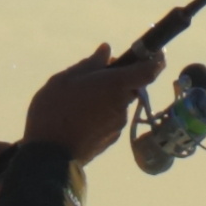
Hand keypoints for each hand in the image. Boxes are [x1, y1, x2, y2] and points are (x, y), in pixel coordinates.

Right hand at [22, 45, 163, 165]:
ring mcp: (118, 125)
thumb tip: (106, 51)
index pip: (150, 70)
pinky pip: (111, 120)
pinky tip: (80, 118)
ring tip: (79, 101)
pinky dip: (101, 114)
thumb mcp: (65, 79)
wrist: (49, 155)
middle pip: (131, 86)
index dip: (156, 60)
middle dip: (119, 79)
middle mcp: (122, 105)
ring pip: (118, 104)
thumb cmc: (54, 111)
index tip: (156, 53)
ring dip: (107, 98)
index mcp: (114, 85)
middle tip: (96, 76)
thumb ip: (89, 64)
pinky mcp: (111, 139)